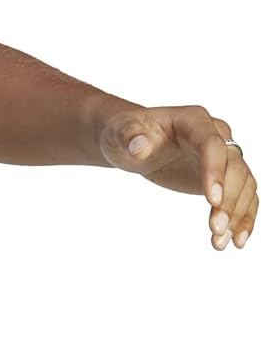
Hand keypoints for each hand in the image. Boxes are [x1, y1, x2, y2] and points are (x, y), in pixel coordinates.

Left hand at [98, 104, 254, 249]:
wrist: (134, 142)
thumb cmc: (127, 135)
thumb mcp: (119, 132)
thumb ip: (128, 135)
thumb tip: (139, 146)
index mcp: (193, 120)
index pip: (211, 144)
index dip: (214, 171)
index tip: (211, 200)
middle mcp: (216, 135)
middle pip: (234, 167)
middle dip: (229, 200)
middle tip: (215, 229)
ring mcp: (223, 156)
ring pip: (244, 184)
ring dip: (238, 214)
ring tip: (221, 242)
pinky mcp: (224, 176)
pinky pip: (243, 196)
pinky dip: (242, 218)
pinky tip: (235, 240)